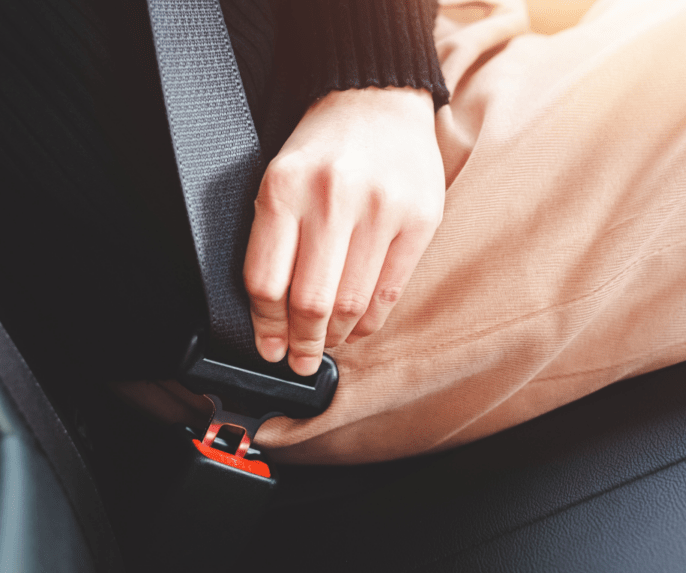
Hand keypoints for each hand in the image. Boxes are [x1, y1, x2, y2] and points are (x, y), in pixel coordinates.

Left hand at [244, 86, 444, 375]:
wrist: (378, 98)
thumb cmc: (324, 146)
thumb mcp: (281, 178)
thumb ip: (273, 240)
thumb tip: (273, 318)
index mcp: (284, 188)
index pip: (266, 282)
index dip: (265, 328)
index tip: (269, 349)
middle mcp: (332, 198)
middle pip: (310, 301)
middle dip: (302, 343)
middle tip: (300, 360)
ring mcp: (381, 209)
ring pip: (352, 304)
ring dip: (337, 336)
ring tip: (329, 343)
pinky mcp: (420, 219)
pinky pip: (390, 291)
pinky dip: (371, 321)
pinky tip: (359, 325)